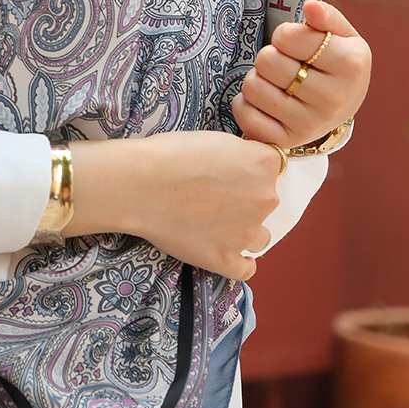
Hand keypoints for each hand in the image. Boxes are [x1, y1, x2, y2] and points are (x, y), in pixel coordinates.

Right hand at [68, 133, 284, 281]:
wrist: (139, 184)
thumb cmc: (169, 155)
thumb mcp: (216, 139)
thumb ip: (242, 155)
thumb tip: (245, 169)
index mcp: (264, 163)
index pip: (269, 167)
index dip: (247, 168)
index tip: (228, 171)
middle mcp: (265, 198)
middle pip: (266, 200)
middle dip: (245, 198)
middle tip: (212, 196)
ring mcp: (248, 233)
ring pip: (259, 236)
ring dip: (243, 230)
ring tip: (211, 222)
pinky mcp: (227, 260)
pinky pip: (247, 268)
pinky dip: (236, 261)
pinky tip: (220, 249)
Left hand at [231, 0, 371, 151]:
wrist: (342, 106)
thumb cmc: (336, 62)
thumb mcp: (341, 35)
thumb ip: (326, 16)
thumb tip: (311, 6)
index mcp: (350, 65)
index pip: (289, 37)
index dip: (284, 35)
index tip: (293, 43)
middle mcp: (332, 98)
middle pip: (267, 62)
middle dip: (270, 56)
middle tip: (284, 63)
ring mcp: (310, 124)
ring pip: (253, 87)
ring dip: (257, 79)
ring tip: (275, 81)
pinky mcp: (287, 141)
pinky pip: (246, 116)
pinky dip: (245, 104)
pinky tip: (264, 101)